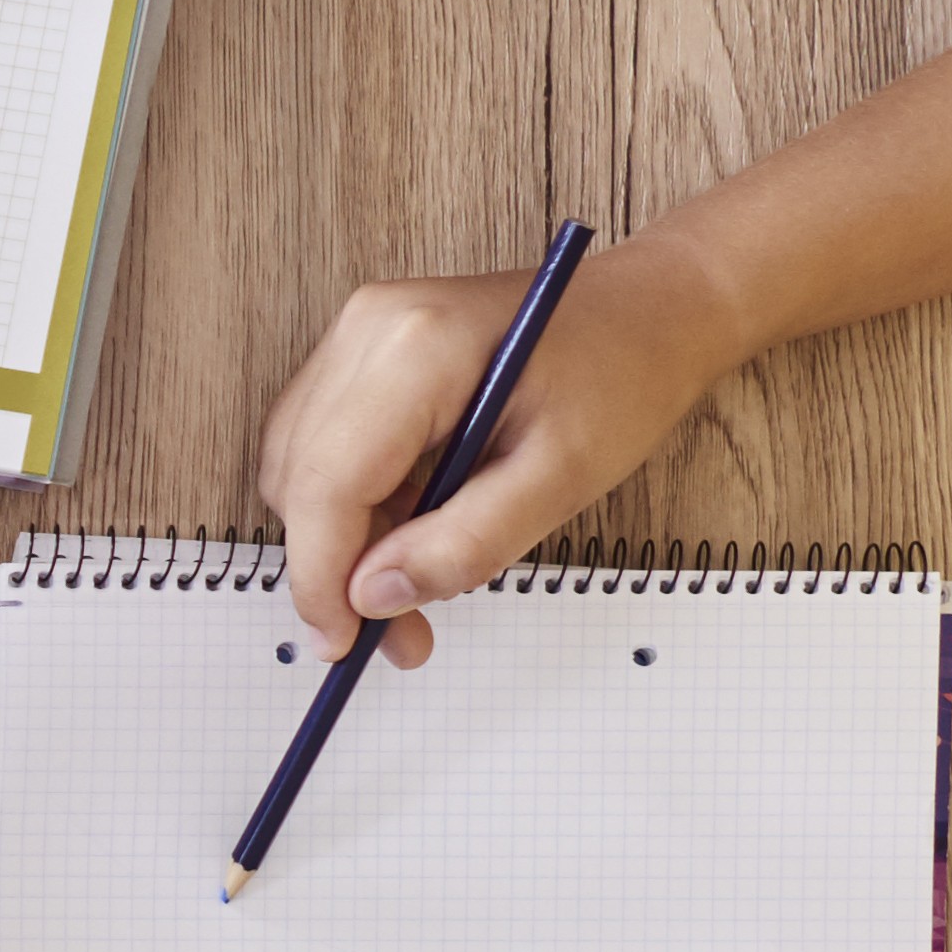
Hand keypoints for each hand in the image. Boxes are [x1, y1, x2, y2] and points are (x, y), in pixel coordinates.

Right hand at [254, 238, 748, 663]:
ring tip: (412, 588)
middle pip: (302, 478)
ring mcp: (359, 332)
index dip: (321, 576)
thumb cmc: (621, 376)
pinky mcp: (364, 350)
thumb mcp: (562, 477)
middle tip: (399, 633)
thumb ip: (465, 542)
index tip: (343, 643)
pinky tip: (411, 529)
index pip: (326, 482)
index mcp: (417, 349)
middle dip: (335, 568)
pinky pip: (323, 444)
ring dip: (341, 541)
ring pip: (300, 466)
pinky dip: (353, 504)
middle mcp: (369, 328)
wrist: (651, 308)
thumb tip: (375, 596)